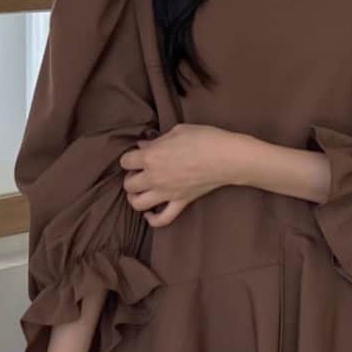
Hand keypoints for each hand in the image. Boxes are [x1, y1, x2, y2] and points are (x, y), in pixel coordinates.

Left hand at [120, 123, 243, 227]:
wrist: (227, 157)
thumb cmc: (204, 139)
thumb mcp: (177, 131)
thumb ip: (157, 140)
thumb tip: (144, 145)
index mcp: (151, 157)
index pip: (125, 161)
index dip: (130, 158)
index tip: (137, 156)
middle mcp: (154, 177)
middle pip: (129, 185)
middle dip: (131, 178)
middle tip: (140, 173)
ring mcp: (167, 193)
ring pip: (138, 204)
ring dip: (135, 199)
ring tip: (141, 192)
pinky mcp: (180, 203)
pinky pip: (162, 219)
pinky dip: (153, 219)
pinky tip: (150, 213)